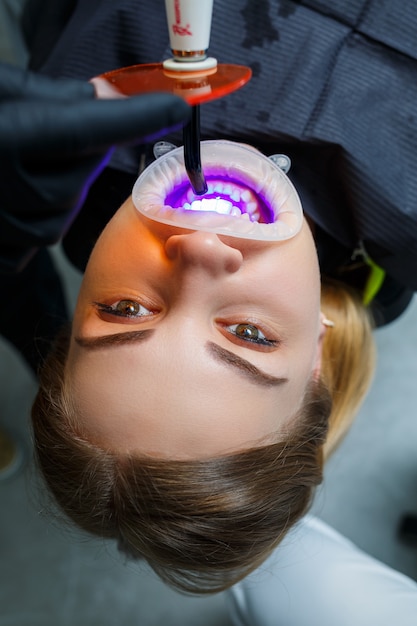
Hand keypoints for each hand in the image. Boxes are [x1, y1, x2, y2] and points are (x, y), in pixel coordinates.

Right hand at [0, 63, 189, 272]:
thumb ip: (50, 96)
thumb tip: (105, 98)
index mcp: (2, 138)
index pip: (87, 128)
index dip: (137, 117)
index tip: (174, 108)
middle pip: (79, 177)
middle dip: (89, 152)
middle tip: (77, 132)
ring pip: (62, 212)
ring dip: (64, 186)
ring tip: (35, 164)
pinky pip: (37, 240)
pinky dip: (41, 213)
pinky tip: (19, 194)